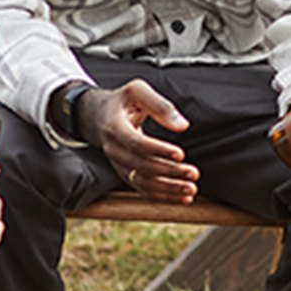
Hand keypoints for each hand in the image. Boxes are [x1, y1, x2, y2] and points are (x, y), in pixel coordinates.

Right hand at [78, 80, 196, 202]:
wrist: (97, 115)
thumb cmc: (122, 101)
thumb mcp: (137, 91)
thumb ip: (160, 105)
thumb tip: (183, 125)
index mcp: (115, 127)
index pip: (136, 144)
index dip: (158, 150)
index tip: (181, 154)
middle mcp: (114, 149)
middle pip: (141, 166)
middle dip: (169, 172)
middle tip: (193, 173)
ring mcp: (118, 164)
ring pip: (142, 182)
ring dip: (168, 189)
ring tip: (191, 189)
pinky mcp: (126, 172)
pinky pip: (143, 189)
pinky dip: (163, 196)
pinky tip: (182, 199)